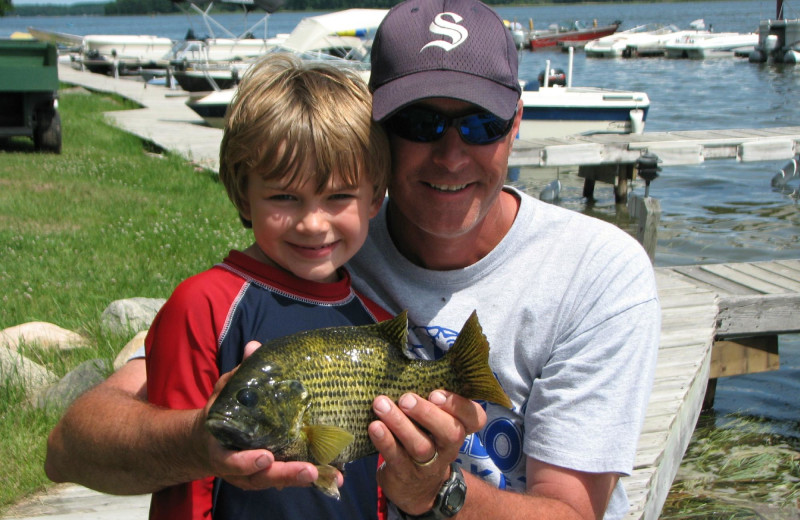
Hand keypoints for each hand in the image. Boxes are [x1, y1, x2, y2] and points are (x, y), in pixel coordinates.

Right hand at [197, 341, 343, 490]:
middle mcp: (239, 468)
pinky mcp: (272, 474)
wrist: (210, 441)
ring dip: (303, 478)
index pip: (231, 462)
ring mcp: (256, 475)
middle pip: (262, 477)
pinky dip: (311, 478)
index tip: (266, 457)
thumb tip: (254, 347)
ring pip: (279, 480)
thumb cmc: (221, 412)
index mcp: (222, 449)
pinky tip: (334, 476)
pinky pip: (291, 479)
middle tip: (309, 471)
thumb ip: (239, 375)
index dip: (246, 463)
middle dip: (286, 474)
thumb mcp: (225, 392)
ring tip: (329, 474)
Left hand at [368, 390, 485, 514]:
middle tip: (406, 399)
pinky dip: (385, 441)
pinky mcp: (405, 474)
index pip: (475, 418)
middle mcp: (448, 447)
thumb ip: (430, 400)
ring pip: (420, 445)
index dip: (459, 406)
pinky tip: (375, 426)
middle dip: (428, 413)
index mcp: (459, 428)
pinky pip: (397, 458)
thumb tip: (406, 367)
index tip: (436, 393)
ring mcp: (429, 464)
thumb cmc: (423, 436)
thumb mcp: (434, 420)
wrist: (415, 487)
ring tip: (381, 405)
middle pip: (450, 432)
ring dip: (400, 423)